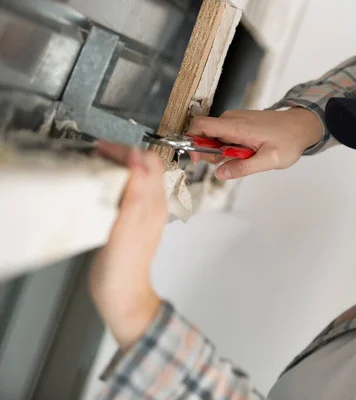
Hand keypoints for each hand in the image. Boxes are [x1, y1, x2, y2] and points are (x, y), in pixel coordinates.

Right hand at [88, 141, 166, 349]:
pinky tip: (100, 186)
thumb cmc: (123, 268)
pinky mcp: (133, 222)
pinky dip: (116, 181)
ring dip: (119, 165)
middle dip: (122, 152)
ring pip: (138, 176)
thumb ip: (135, 192)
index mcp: (154, 204)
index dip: (125, 149)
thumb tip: (137, 158)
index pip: (148, 161)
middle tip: (96, 153)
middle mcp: (153, 206)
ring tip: (96, 164)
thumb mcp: (127, 227)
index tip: (100, 148)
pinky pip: (130, 191)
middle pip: (145, 165)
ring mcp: (144, 214)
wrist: (122, 295)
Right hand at [187, 107, 322, 179]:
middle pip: (205, 134)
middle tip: (230, 163)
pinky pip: (225, 134)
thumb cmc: (289, 140)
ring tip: (245, 157)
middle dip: (210, 152)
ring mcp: (236, 119)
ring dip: (222, 151)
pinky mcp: (240, 122)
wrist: (302, 125)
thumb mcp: (269, 160)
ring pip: (215, 136)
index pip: (200, 125)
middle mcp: (233, 119)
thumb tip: (221, 173)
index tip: (198, 159)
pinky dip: (230, 146)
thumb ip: (244, 167)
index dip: (192, 141)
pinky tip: (247, 152)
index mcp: (236, 127)